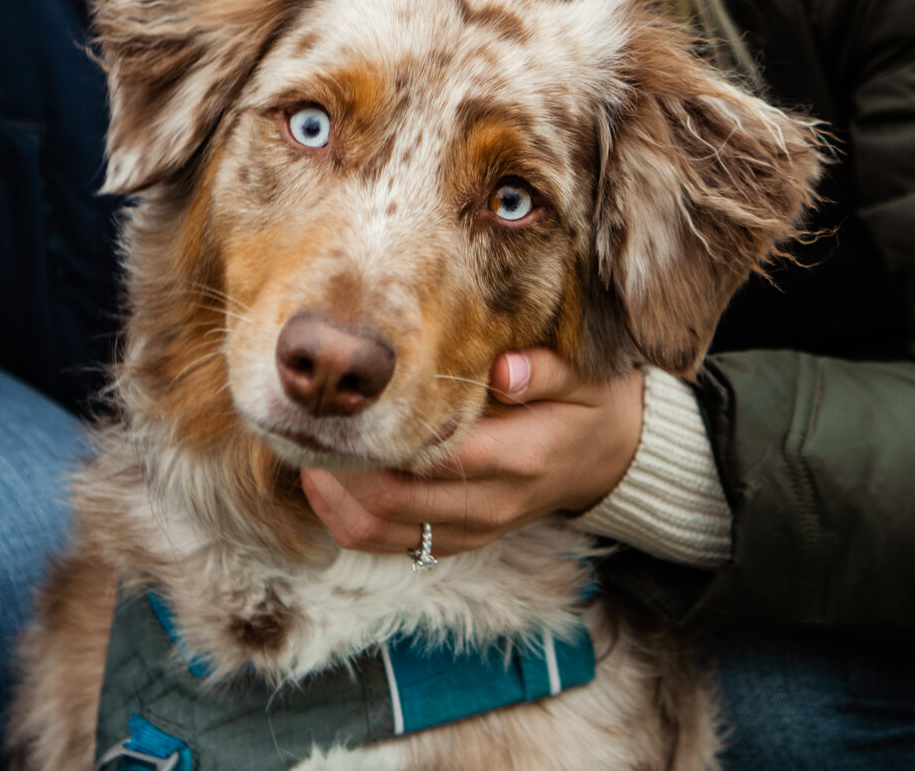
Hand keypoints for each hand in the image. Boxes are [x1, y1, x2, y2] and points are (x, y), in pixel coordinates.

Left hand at [301, 348, 644, 559]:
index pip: (433, 456)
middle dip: (340, 468)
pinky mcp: (457, 541)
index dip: (379, 437)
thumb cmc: (588, 408)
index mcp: (518, 459)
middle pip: (391, 502)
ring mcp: (472, 530)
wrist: (609, 461)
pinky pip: (388, 546)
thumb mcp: (584, 379)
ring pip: (379, 534)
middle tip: (305, 423)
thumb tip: (505, 368)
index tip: (340, 403)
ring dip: (334, 499)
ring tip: (304, 452)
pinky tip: (325, 481)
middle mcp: (490, 505)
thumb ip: (545, 371)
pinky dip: (348, 520)